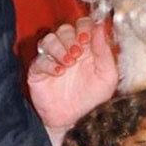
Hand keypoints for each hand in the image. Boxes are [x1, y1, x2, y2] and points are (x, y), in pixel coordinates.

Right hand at [27, 18, 118, 141]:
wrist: (75, 120)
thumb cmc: (93, 98)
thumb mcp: (107, 75)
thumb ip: (104, 51)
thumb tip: (99, 27)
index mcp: (86, 47)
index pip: (82, 24)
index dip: (83, 26)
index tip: (86, 37)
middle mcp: (68, 50)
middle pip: (64, 29)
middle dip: (70, 38)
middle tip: (77, 53)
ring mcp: (52, 59)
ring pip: (49, 40)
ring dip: (59, 48)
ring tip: (68, 63)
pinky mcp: (38, 72)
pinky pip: (39, 59)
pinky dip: (48, 63)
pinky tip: (58, 72)